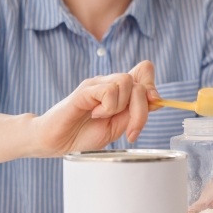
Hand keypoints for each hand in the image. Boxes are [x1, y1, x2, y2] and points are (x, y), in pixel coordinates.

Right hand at [30, 60, 159, 156]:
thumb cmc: (83, 134)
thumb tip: (157, 100)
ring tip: (103, 117)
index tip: (149, 109)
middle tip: (129, 131)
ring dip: (120, 107)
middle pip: (140, 82)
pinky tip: (94, 114)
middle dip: (141, 112)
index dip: (152, 88)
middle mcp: (108, 83)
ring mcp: (95, 85)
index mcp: (119, 91)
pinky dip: (107, 107)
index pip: (144, 70)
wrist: (56, 142)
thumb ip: (135, 112)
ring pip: (126, 82)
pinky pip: (108, 90)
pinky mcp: (84, 91)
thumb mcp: (117, 127)